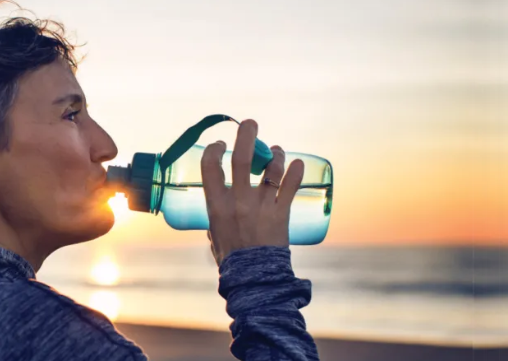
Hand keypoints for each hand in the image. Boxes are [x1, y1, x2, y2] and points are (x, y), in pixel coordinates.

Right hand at [201, 119, 304, 265]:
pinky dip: (296, 171)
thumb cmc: (231, 258)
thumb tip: (219, 212)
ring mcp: (261, 206)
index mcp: (216, 205)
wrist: (253, 278)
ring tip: (277, 151)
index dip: (215, 149)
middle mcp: (238, 201)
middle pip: (243, 158)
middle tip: (251, 124)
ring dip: (276, 154)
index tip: (221, 145)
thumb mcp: (215, 234)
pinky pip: (290, 186)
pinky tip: (298, 163)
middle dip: (247, 135)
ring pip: (271, 169)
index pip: (210, 166)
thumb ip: (217, 218)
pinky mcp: (281, 214)